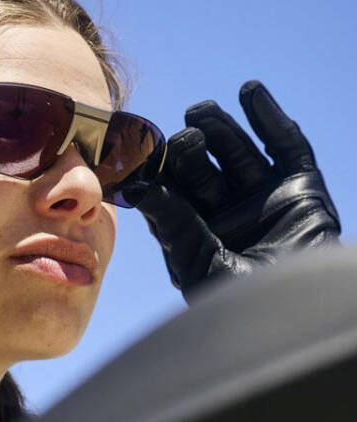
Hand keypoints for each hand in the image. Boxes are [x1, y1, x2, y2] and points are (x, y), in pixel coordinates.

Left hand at [137, 80, 340, 301]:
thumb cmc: (237, 298)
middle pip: (202, 167)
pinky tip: (250, 93)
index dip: (159, 169)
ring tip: (201, 110)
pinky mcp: (300, 188)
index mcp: (194, 231)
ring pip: (237, 151)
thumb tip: (136, 187)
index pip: (172, 191)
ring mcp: (262, 197)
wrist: (296, 311)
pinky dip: (269, 118)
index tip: (142, 150)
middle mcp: (225, 211)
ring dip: (220, 127)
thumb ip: (172, 222)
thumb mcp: (196, 259)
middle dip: (189, 148)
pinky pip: (285, 146)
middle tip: (183, 136)